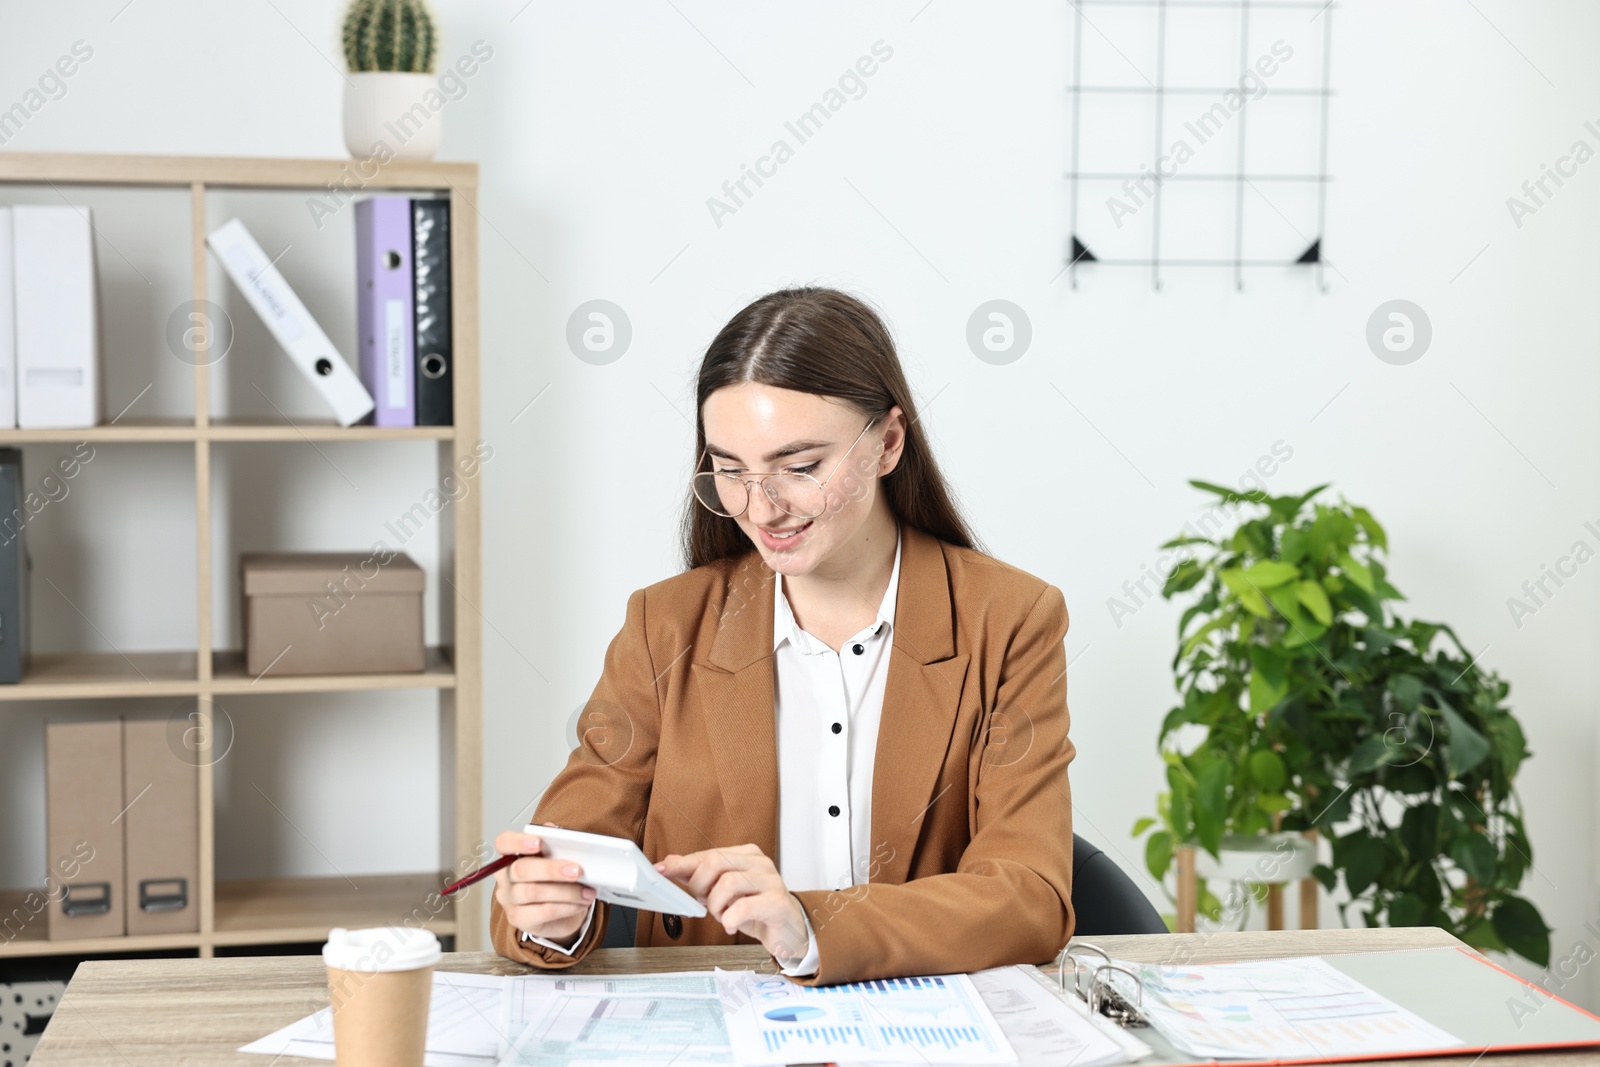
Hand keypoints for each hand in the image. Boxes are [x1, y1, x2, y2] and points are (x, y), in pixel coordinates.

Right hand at [492, 826, 595, 942]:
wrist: (562, 912)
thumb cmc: (557, 879)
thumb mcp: (558, 858)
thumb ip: (555, 844)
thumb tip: (555, 832)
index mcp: (512, 855)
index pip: (504, 843)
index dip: (518, 841)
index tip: (538, 842)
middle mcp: (506, 876)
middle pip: (521, 869)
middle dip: (552, 869)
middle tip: (577, 870)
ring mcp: (509, 899)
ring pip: (533, 892)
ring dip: (566, 891)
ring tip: (587, 891)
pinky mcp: (518, 919)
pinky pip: (543, 912)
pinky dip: (566, 907)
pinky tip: (580, 903)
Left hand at [655, 844, 808, 962]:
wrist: (789, 931)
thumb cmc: (757, 909)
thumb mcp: (725, 893)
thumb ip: (701, 876)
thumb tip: (671, 863)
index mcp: (746, 855)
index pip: (708, 854)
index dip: (682, 864)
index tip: (661, 870)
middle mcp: (760, 863)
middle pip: (716, 862)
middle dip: (699, 886)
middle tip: (702, 903)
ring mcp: (771, 881)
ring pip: (728, 883)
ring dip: (716, 906)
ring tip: (722, 916)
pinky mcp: (778, 903)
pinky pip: (744, 907)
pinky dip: (730, 919)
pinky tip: (732, 926)